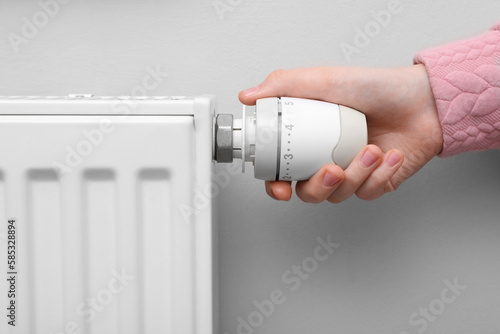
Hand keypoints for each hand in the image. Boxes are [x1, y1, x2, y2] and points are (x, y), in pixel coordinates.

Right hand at [238, 65, 442, 202]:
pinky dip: (379, 175)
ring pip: (339, 194)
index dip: (276, 185)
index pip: (283, 170)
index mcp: (310, 140)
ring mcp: (352, 172)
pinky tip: (388, 155)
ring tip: (369, 150)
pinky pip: (369, 192)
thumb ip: (283, 86)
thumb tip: (249, 95)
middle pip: (308, 192)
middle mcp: (328, 158)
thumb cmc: (375, 88)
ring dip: (356, 175)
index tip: (280, 188)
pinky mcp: (376, 182)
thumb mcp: (323, 80)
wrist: (422, 100)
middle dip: (319, 187)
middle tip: (332, 169)